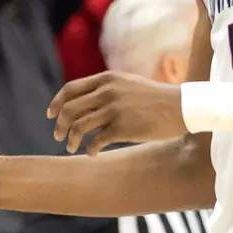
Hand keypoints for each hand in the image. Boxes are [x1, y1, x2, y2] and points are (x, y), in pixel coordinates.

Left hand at [49, 71, 187, 154]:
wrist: (182, 107)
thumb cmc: (158, 98)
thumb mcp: (130, 83)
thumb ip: (108, 88)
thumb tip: (87, 101)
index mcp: (107, 79)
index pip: (70, 90)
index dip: (56, 103)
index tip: (51, 115)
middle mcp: (107, 92)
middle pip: (69, 109)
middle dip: (60, 125)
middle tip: (58, 136)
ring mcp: (114, 110)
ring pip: (78, 127)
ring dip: (71, 139)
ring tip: (72, 147)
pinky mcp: (122, 128)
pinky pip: (95, 141)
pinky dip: (90, 149)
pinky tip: (93, 153)